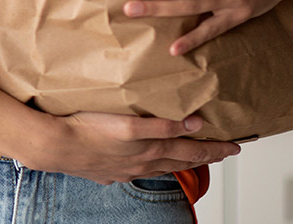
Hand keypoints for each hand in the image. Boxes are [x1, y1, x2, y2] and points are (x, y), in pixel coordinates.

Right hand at [29, 110, 239, 183]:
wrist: (57, 145)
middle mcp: (142, 163)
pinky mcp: (110, 170)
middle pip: (181, 161)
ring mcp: (126, 169)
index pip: (192, 151)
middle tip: (223, 151)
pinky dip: (154, 164)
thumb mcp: (131, 124)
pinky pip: (140, 169)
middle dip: (205, 155)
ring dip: (181, 161)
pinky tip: (147, 161)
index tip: (235, 147)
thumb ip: (163, 125)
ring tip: (193, 156)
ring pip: (162, 166)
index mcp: (150, 151)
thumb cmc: (91, 130)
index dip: (216, 148)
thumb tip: (194, 122)